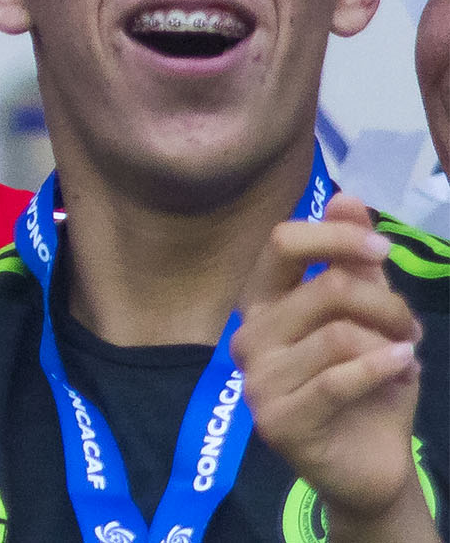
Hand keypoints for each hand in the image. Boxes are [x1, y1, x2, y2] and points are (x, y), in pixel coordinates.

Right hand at [236, 203, 436, 542]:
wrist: (368, 463)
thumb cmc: (365, 383)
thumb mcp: (368, 317)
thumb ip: (352, 261)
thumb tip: (347, 196)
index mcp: (262, 303)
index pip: (282, 243)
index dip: (335, 237)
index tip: (382, 252)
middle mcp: (249, 335)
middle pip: (327, 289)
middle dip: (387, 304)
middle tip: (411, 325)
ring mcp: (257, 380)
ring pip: (339, 335)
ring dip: (391, 343)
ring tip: (407, 356)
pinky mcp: (278, 420)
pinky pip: (338, 379)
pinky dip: (382, 368)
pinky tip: (403, 366)